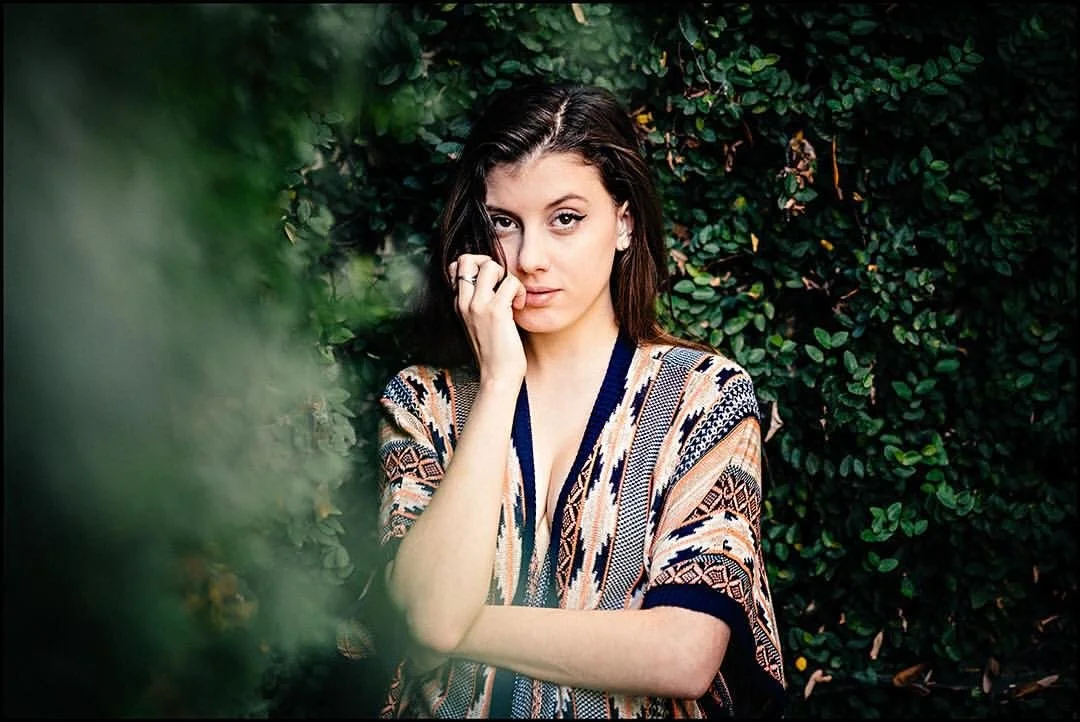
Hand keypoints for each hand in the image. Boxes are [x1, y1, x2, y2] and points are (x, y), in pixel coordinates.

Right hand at [449, 254, 526, 385]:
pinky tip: (518, 307)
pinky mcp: (495, 311)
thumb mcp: (480, 325)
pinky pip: (510, 282)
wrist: (497, 376)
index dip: (477, 267)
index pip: (456, 267)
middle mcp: (464, 302)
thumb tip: (496, 286)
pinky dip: (519, 291)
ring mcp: (478, 305)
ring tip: (512, 297)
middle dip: (489, 263)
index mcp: (459, 304)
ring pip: (490, 265)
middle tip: (501, 283)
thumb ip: (481, 305)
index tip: (492, 284)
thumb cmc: (494, 353)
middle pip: (467, 259)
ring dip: (507, 276)